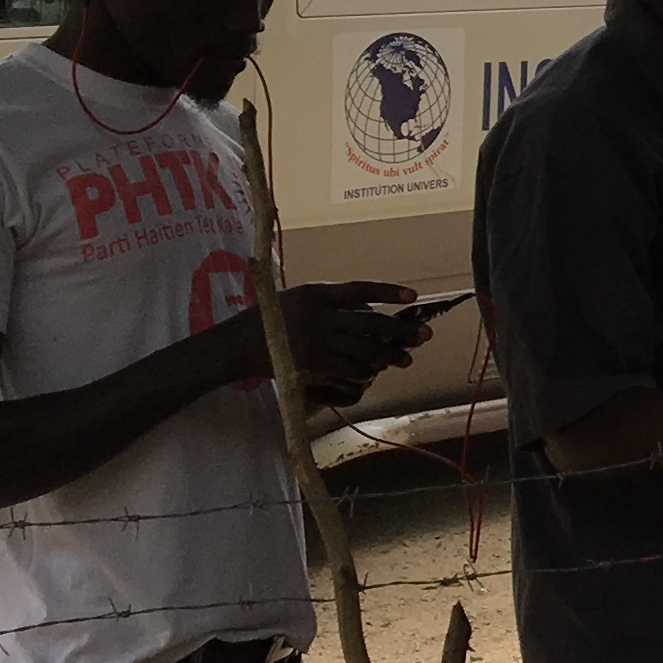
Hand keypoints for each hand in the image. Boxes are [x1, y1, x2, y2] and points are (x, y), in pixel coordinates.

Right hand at [269, 280, 423, 409]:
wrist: (237, 344)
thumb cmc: (271, 318)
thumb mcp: (299, 298)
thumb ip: (332, 302)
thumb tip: (370, 308)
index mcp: (317, 293)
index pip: (360, 289)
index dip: (388, 291)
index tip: (414, 294)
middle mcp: (319, 315)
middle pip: (371, 323)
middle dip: (401, 331)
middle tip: (425, 335)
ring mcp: (316, 341)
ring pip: (364, 350)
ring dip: (389, 357)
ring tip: (405, 360)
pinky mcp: (312, 364)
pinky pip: (347, 370)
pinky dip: (364, 372)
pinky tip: (374, 373)